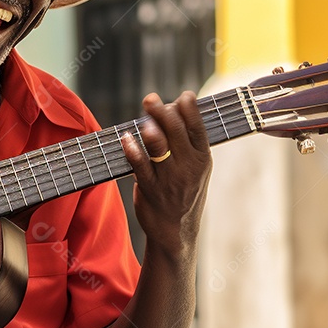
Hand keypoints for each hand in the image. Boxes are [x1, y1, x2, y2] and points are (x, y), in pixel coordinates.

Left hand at [120, 92, 211, 249]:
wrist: (176, 231)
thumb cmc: (184, 192)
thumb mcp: (196, 168)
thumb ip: (187, 141)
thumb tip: (173, 107)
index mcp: (202, 158)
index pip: (198, 128)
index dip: (191, 109)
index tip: (184, 95)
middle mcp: (188, 167)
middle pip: (177, 132)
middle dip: (163, 111)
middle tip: (150, 98)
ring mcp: (170, 179)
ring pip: (159, 147)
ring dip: (150, 128)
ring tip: (143, 115)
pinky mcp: (150, 190)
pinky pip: (140, 166)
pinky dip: (132, 150)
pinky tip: (126, 138)